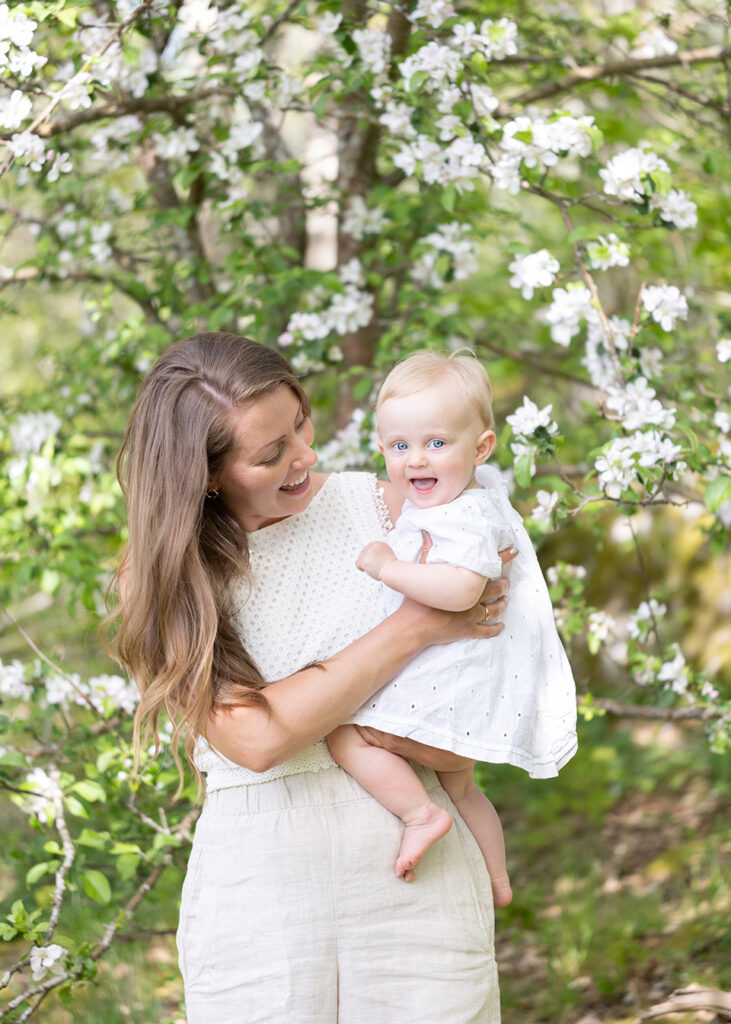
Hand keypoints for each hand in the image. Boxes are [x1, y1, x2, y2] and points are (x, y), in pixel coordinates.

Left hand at [356, 541, 396, 579]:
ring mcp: (368, 552)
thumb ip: (378, 553)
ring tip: (374, 568)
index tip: (376, 561)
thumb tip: (371, 556)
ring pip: (360, 559)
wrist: (392, 571)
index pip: (369, 549)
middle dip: (368, 561)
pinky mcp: (364, 559)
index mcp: (379, 544)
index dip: (371, 557)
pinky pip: (358, 564)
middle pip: (363, 553)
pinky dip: (362, 568)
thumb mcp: (386, 555)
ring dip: (366, 565)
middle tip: (376, 566)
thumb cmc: (391, 567)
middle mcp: (373, 545)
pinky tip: (369, 570)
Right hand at [392, 544, 515, 645]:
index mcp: (464, 583)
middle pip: (494, 589)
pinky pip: (485, 631)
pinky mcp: (467, 630)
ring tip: (506, 599)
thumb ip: (427, 551)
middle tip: (508, 580)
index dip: (503, 557)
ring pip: (494, 609)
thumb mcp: (421, 571)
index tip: (514, 550)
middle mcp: (472, 599)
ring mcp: (471, 616)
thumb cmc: (416, 599)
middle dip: (503, 584)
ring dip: (502, 603)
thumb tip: (427, 533)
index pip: (488, 567)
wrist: (414, 625)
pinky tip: (501, 625)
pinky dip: (495, 628)